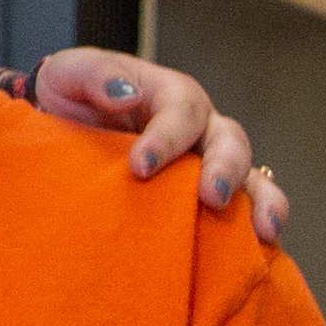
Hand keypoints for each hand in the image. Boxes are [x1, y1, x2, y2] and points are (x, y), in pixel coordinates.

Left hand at [25, 46, 288, 239]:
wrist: (60, 125)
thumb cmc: (71, 94)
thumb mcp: (70, 73)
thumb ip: (96, 76)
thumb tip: (125, 94)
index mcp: (169, 95)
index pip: (181, 111)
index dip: (166, 138)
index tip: (140, 167)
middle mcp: (199, 127)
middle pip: (228, 140)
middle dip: (225, 168)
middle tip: (212, 197)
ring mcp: (207, 163)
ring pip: (251, 176)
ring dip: (262, 202)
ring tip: (264, 231)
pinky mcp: (204, 197)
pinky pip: (242, 210)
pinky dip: (253, 231)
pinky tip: (261, 252)